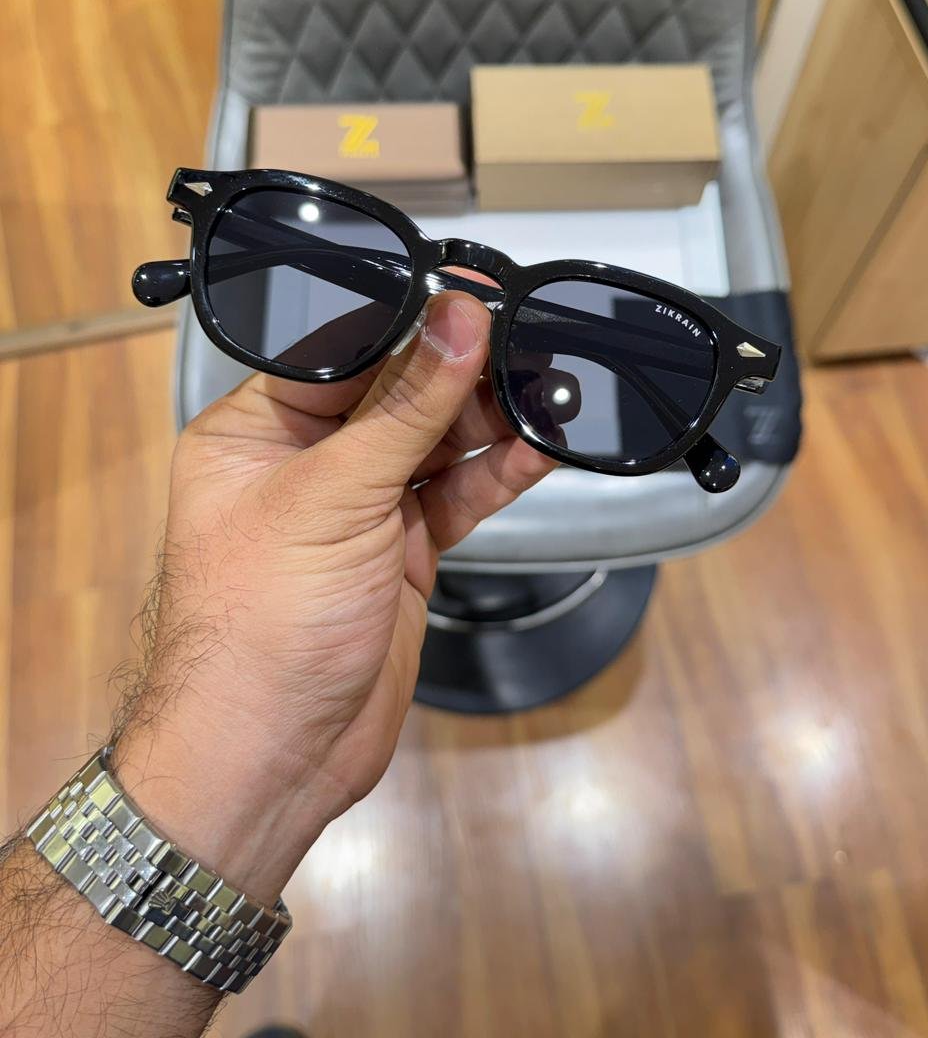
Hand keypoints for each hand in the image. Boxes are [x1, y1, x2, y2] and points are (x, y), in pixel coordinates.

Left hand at [112, 292, 554, 902]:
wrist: (272, 756)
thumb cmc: (255, 632)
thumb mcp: (333, 498)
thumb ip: (404, 408)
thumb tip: (454, 321)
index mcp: (255, 430)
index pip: (342, 350)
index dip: (409, 320)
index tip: (471, 295)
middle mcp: (306, 462)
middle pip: (396, 392)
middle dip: (459, 370)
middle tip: (525, 340)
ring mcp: (357, 509)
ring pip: (434, 442)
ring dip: (489, 420)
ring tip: (546, 388)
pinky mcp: (399, 551)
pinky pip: (456, 496)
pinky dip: (496, 475)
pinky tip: (536, 450)